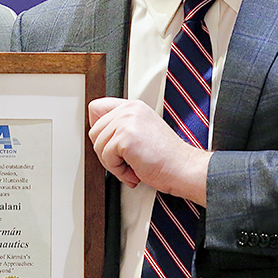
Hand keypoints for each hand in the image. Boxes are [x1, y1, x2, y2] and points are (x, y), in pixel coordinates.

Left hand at [88, 97, 209, 202]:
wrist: (183, 168)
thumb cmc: (166, 157)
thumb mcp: (142, 131)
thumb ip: (122, 127)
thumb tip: (99, 135)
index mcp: (133, 106)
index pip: (97, 108)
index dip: (98, 127)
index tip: (109, 142)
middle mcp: (129, 110)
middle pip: (94, 131)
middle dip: (106, 151)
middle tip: (124, 160)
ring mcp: (127, 121)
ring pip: (98, 146)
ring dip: (113, 163)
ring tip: (132, 166)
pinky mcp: (126, 138)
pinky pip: (106, 158)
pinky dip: (118, 171)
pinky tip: (135, 171)